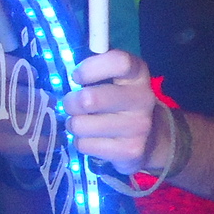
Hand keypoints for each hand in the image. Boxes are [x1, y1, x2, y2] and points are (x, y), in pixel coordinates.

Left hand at [64, 50, 158, 173]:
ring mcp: (138, 127)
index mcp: (138, 74)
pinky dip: (81, 142)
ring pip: (80, 125)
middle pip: (90, 99)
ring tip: (83, 122)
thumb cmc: (120, 100)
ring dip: (73, 124)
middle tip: (72, 104)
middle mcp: (143, 99)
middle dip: (70, 102)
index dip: (91, 67)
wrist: (151, 137)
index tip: (77, 76)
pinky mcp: (129, 151)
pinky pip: (84, 145)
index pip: (119, 62)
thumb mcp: (116, 79)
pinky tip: (93, 139)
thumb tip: (62, 67)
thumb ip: (95, 69)